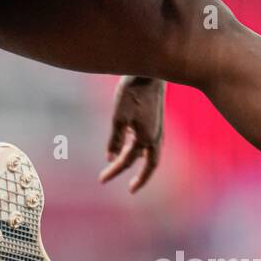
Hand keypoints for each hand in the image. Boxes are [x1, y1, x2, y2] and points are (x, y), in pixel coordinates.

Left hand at [99, 76, 164, 192]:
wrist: (150, 72)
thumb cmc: (133, 93)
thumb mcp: (119, 117)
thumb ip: (115, 139)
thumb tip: (110, 157)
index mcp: (146, 139)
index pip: (126, 161)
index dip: (114, 172)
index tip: (102, 180)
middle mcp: (155, 137)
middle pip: (149, 164)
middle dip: (140, 178)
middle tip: (131, 189)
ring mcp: (158, 128)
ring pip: (149, 152)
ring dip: (138, 161)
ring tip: (123, 164)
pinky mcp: (156, 119)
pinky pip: (148, 140)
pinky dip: (139, 146)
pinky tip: (128, 142)